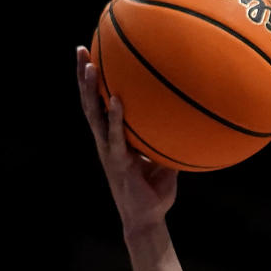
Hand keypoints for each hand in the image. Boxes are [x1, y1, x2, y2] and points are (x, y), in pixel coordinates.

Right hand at [76, 45, 177, 236]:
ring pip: (94, 116)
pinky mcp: (117, 163)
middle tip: (81, 49)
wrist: (147, 221)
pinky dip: (114, 118)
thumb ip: (169, 142)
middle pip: (90, 103)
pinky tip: (114, 99)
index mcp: (114, 140)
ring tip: (90, 65)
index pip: (100, 105)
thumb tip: (189, 123)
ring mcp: (109, 151)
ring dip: (90, 91)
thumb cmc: (155, 194)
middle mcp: (107, 142)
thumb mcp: (164, 163)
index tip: (93, 56)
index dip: (95, 84)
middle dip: (84, 77)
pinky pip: (115, 137)